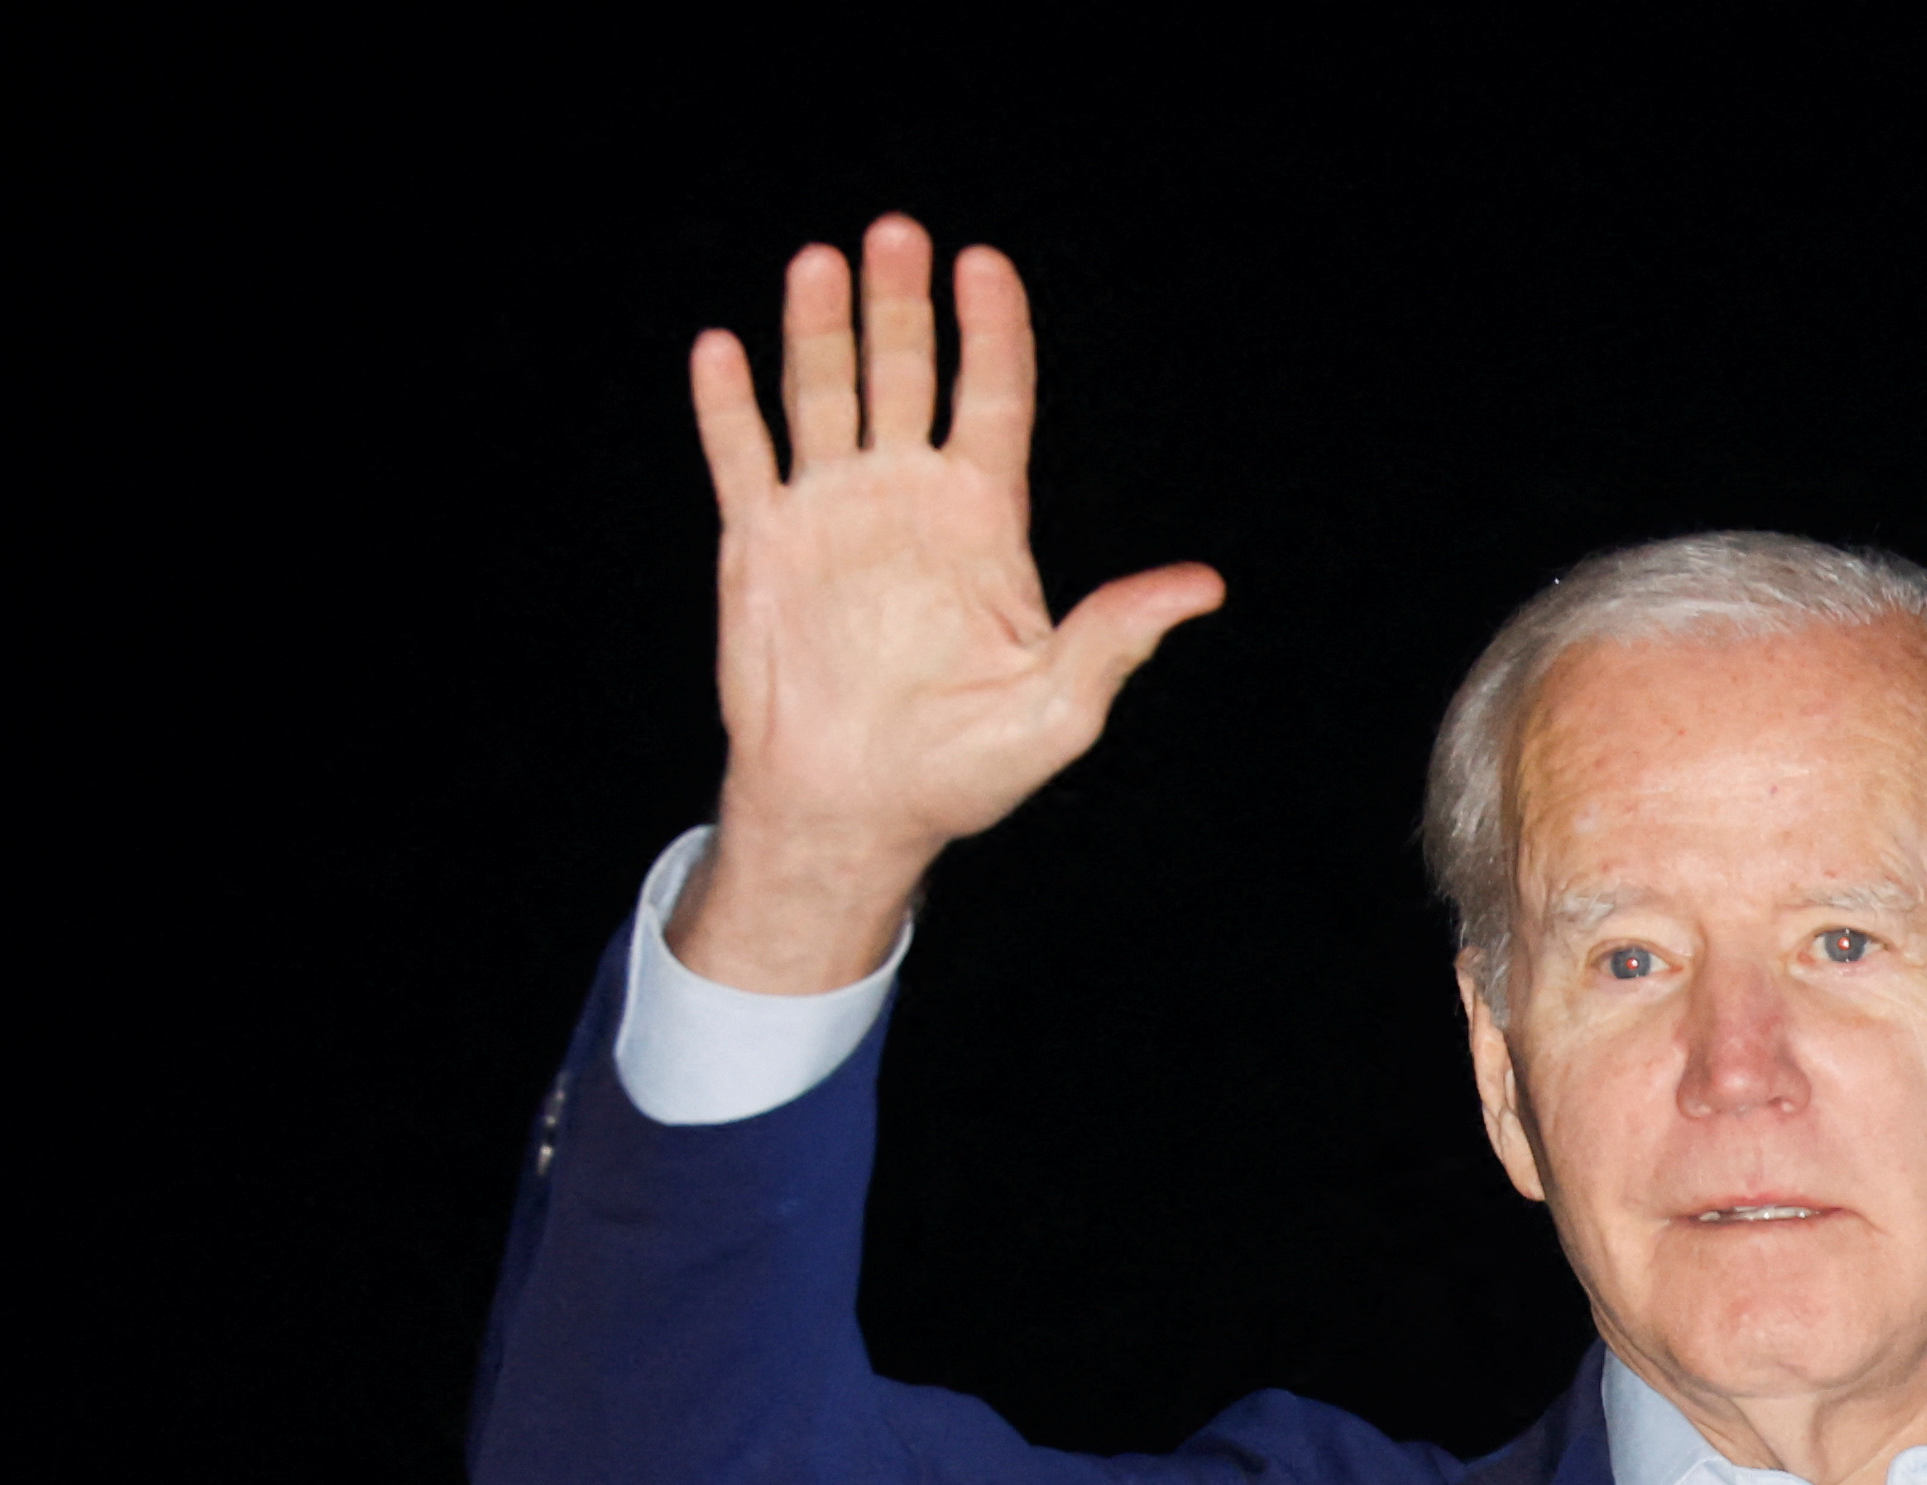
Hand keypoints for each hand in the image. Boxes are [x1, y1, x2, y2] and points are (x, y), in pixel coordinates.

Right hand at [670, 216, 1222, 991]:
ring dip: (820, 330)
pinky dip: (729, 406)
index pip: (993, 401)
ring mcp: (833, 513)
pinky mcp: (761, 542)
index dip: (992, 332)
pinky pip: (743, 458)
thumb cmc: (964, 769)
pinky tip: (725, 349)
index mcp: (985, 523)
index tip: (985, 264)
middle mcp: (909, 499)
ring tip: (821, 263)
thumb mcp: (1058, 709)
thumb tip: (1202, 587)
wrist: (856, 808)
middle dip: (902, 307)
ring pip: (824, 396)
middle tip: (898, 234)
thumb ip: (1115, 637)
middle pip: (908, 376)